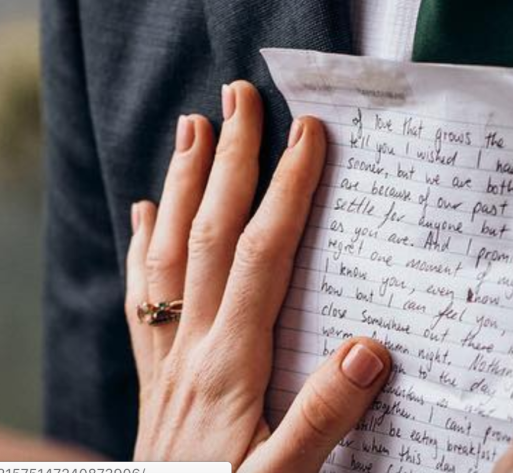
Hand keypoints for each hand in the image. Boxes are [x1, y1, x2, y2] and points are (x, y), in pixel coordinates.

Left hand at [124, 81, 391, 467]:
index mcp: (232, 365)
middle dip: (228, 160)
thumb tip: (368, 346)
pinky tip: (146, 213)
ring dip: (184, 184)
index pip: (263, 256)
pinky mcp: (156, 377)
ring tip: (192, 127)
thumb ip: (324, 417)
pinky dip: (144, 246)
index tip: (306, 133)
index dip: (286, 190)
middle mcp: (193, 347)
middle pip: (210, 234)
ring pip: (171, 252)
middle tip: (238, 96)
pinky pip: (144, 297)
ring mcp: (168, 359)